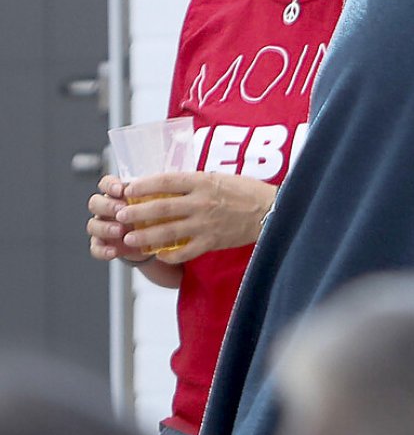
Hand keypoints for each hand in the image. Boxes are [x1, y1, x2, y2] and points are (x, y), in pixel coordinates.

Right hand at [87, 177, 154, 263]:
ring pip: (93, 225)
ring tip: (120, 230)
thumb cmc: (155, 215)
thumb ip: (157, 195)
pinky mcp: (103, 245)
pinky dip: (103, 250)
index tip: (120, 190)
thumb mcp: (158, 203)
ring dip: (105, 227)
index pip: (106, 184)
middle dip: (107, 206)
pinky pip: (96, 248)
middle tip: (121, 210)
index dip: (110, 185)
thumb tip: (173, 187)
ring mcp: (103, 227)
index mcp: (118, 195)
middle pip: (95, 203)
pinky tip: (114, 252)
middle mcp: (107, 209)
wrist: (153, 240)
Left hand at [93, 172, 274, 265]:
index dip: (143, 185)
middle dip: (136, 212)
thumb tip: (167, 186)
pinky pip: (185, 252)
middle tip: (119, 215)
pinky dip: (170, 256)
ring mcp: (206, 223)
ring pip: (168, 231)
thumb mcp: (220, 178)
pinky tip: (159, 256)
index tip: (128, 188)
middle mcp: (202, 202)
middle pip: (161, 208)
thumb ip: (195, 183)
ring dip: (146, 236)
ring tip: (130, 239)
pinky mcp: (213, 241)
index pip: (165, 181)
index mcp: (203, 182)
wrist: (272, 211)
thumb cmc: (247, 192)